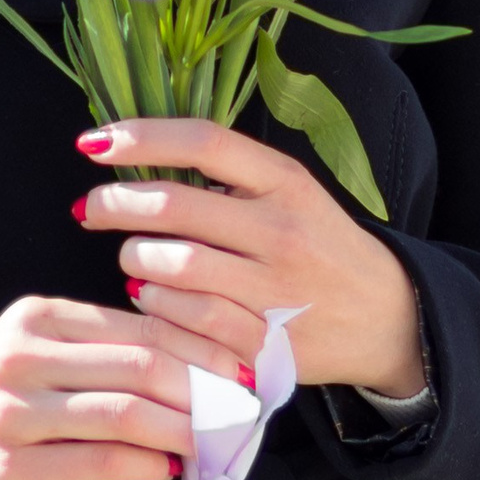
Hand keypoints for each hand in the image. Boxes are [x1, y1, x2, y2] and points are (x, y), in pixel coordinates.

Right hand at [0, 294, 251, 479]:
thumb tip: (189, 367)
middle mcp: (25, 355)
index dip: (203, 345)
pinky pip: (95, 462)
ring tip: (219, 442)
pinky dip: (142, 465)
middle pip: (141, 362)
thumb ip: (98, 354)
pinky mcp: (10, 465)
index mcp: (38, 317)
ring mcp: (15, 411)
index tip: (247, 366)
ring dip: (183, 429)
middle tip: (246, 408)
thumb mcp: (31, 355)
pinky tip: (168, 471)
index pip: (140, 323)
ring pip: (123, 411)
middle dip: (205, 386)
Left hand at [73, 118, 425, 396]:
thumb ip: (230, 177)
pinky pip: (189, 319)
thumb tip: (138, 159)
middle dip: (116, 203)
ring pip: (174, 264)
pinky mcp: (268, 342)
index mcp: (287, 181)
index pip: (204, 141)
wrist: (389, 318)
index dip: (141, 137)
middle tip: (90, 207)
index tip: (94, 144)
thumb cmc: (321, 247)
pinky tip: (151, 297)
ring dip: (134, 257)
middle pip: (175, 205)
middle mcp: (283, 230)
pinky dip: (156, 305)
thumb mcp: (291, 195)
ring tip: (131, 257)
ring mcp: (276, 289)